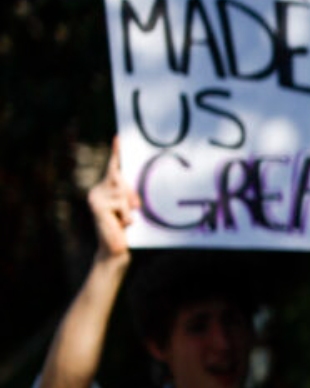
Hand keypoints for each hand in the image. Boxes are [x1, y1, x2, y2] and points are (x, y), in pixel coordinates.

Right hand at [88, 139, 140, 261]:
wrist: (115, 250)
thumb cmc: (125, 229)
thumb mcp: (129, 209)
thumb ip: (129, 196)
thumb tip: (133, 194)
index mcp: (105, 189)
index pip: (113, 168)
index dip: (117, 153)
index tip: (120, 137)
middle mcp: (97, 191)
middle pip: (119, 178)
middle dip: (130, 191)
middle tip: (136, 206)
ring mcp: (95, 198)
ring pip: (122, 192)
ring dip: (129, 207)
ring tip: (126, 220)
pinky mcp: (97, 206)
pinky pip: (121, 204)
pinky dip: (126, 215)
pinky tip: (122, 224)